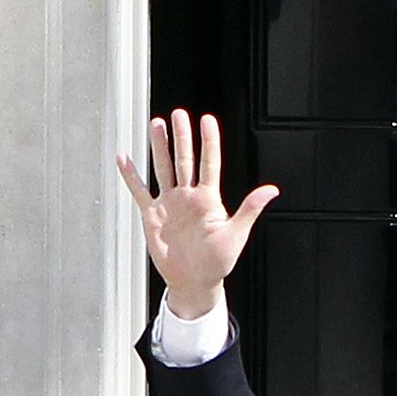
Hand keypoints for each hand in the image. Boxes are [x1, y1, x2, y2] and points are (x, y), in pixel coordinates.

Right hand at [115, 110, 278, 318]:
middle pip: (185, 159)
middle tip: (178, 114)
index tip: (207, 119)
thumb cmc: (218, 261)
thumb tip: (272, 190)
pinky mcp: (152, 215)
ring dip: (159, 147)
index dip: (208, 141)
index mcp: (209, 198)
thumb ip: (250, 209)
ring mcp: (170, 203)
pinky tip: (124, 157)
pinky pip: (139, 191)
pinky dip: (131, 175)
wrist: (194, 281)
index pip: (209, 163)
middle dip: (182, 137)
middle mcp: (189, 196)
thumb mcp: (236, 234)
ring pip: (163, 168)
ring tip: (156, 124)